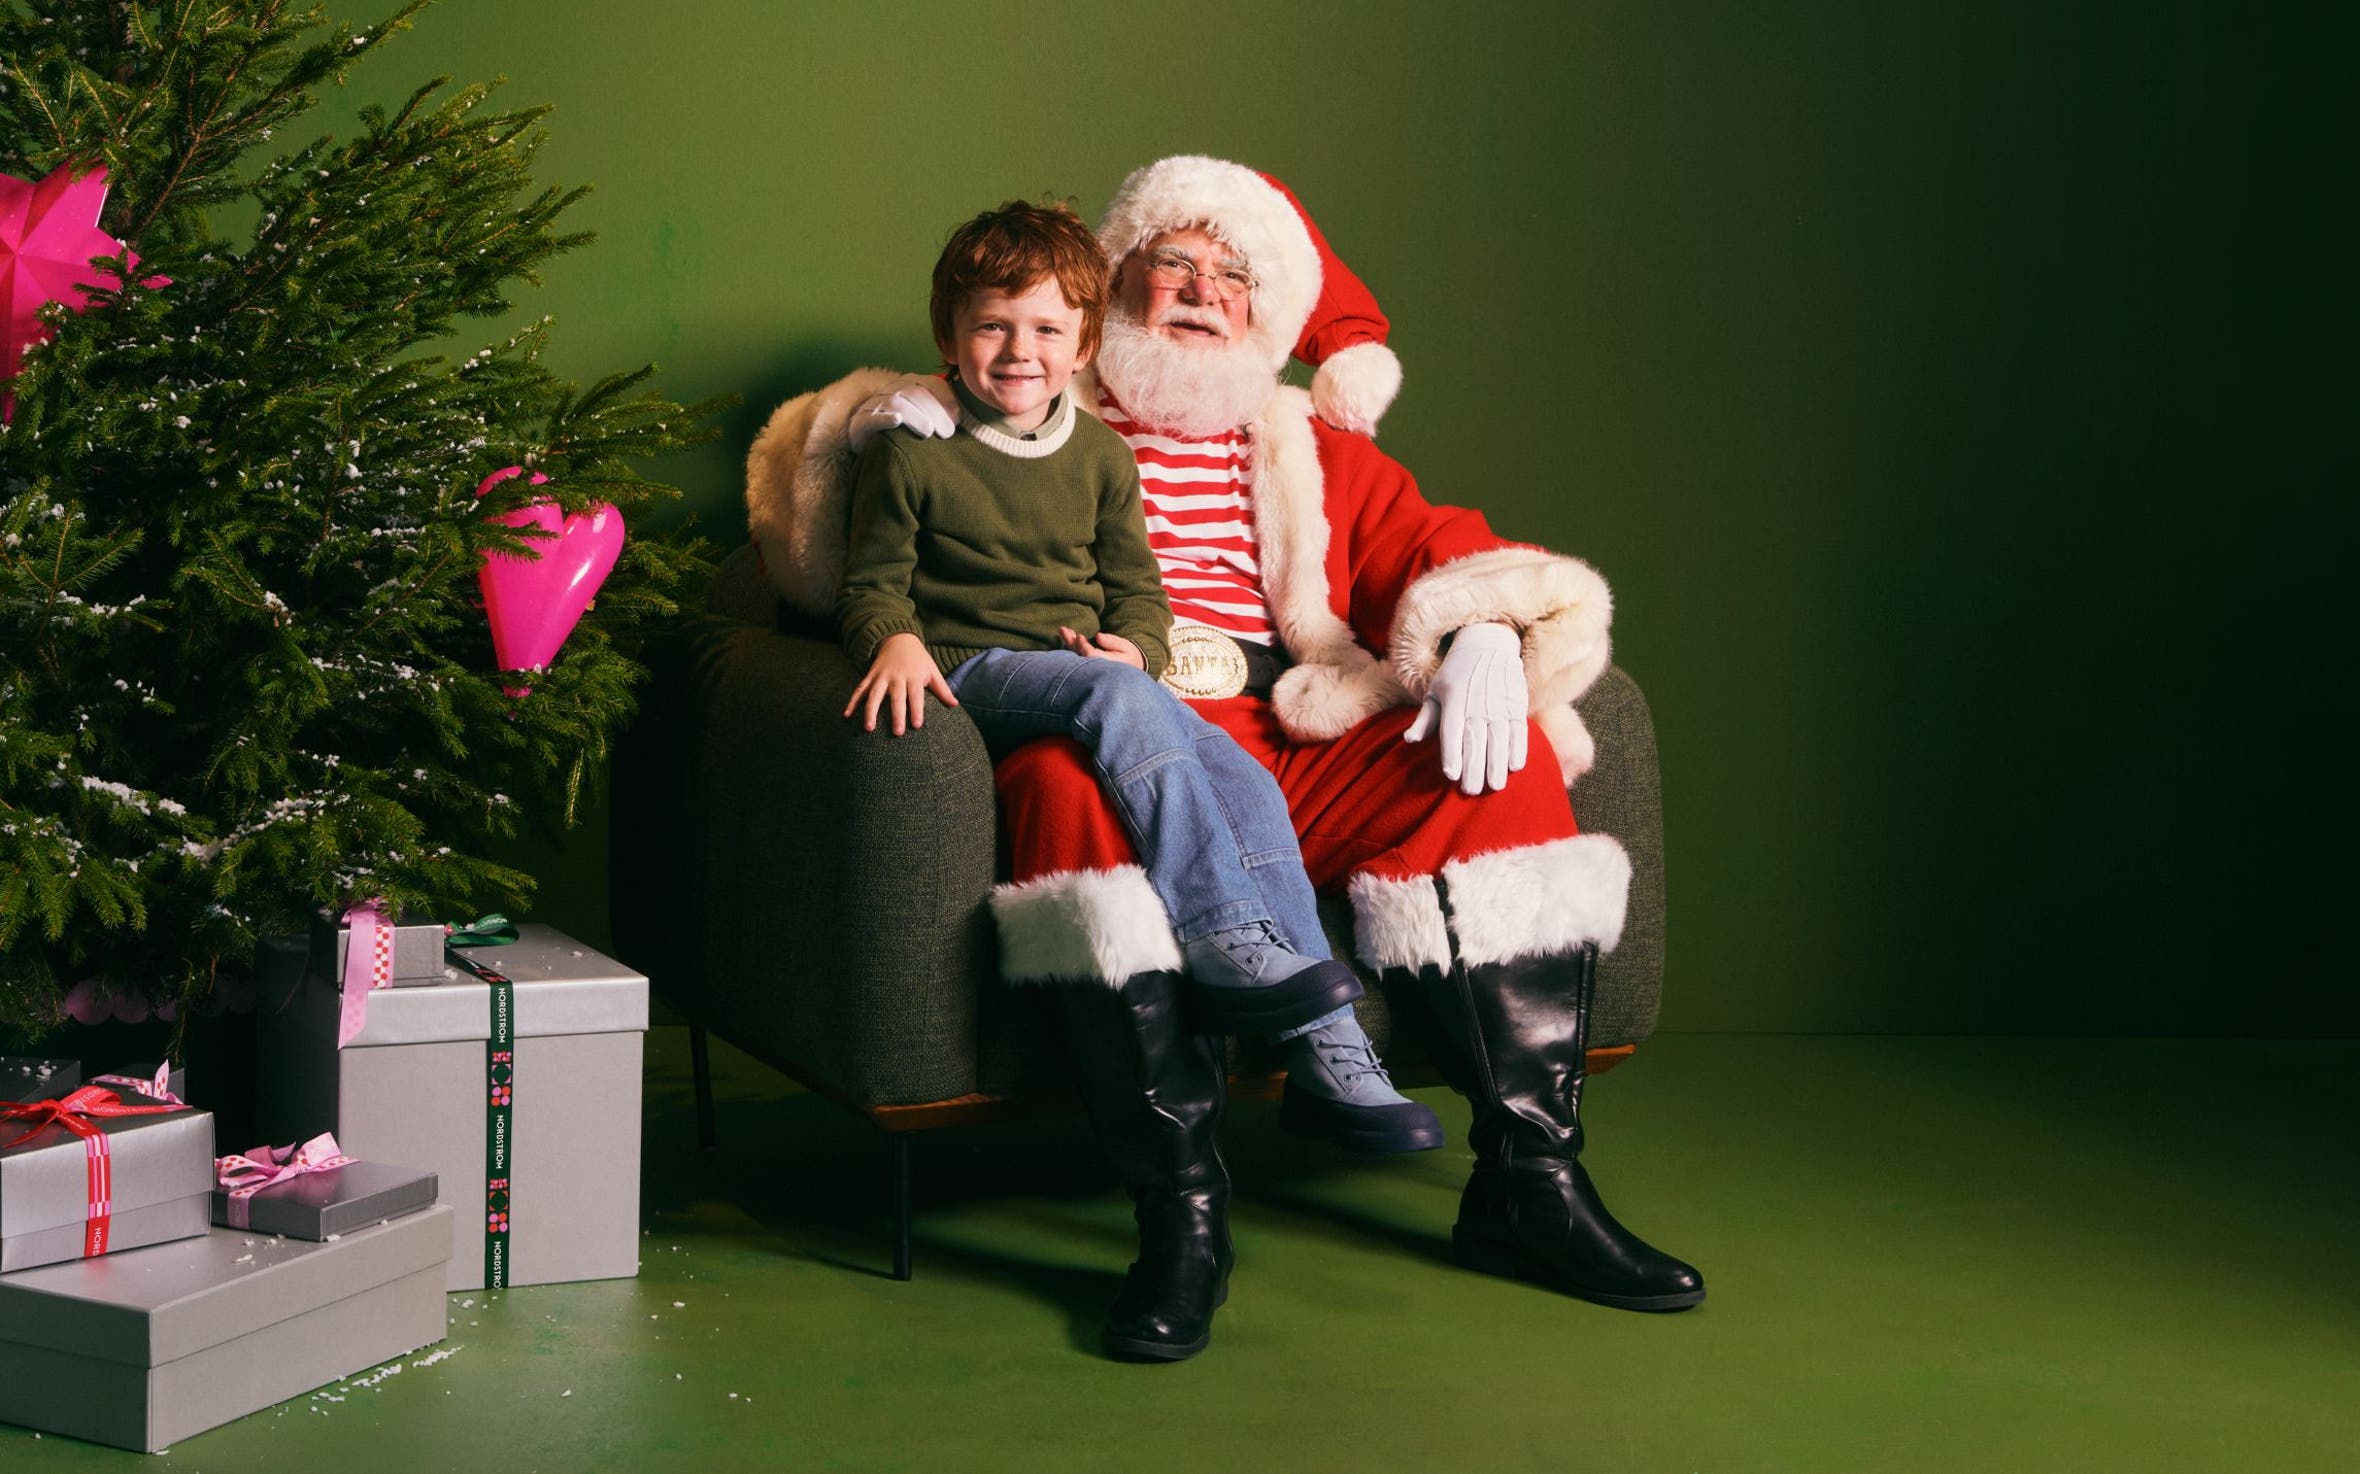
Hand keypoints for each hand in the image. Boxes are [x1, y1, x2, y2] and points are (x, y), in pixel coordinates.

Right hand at [844, 632, 956, 734]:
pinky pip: (859, 689)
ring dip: (870, 711)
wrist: (898, 639)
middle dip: (896, 715)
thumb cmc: (919, 659)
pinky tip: (846, 715)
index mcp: (914, 677)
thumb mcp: (933, 670)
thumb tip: (955, 705)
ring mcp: (881, 677)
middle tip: (897, 733)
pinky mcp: (870, 676)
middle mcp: (896, 677)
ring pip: (874, 695)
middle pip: (896, 698)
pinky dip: (852, 701)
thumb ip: (943, 688)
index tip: (917, 725)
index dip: (916, 710)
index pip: (916, 695)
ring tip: (868, 728)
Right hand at [847, 375, 957, 450]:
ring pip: (896, 402)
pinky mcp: (860, 422)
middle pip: (915, 393)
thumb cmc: (904, 432)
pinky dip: (885, 418)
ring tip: (928, 431)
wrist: (870, 444)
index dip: (945, 398)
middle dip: (934, 411)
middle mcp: (891, 390)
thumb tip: (959, 417)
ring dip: (915, 415)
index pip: (930, 383)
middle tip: (947, 432)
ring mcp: (874, 404)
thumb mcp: (925, 418)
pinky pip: (872, 417)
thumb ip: (942, 413)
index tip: (958, 418)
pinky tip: (898, 421)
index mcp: (909, 384)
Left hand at [1059, 626, 1144, 669]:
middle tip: (1064, 630)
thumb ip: (1113, 642)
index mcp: (1106, 665)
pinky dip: (1072, 645)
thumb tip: (1098, 636)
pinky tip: (1067, 635)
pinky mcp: (1088, 666)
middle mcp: (1096, 668)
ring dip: (1069, 642)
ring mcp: (1091, 668)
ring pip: (1076, 655)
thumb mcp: (1126, 647)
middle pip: (1079, 656)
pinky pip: (1077, 655)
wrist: (1132, 669)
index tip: (1079, 636)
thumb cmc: (1129, 656)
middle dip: (1071, 642)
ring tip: (1063, 630)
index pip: (1090, 656)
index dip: (1083, 646)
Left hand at [1402, 621, 1527, 794]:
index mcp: (1454, 698)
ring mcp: (1499, 703)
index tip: (1451, 775)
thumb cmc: (1456, 673)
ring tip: (1494, 786)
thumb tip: (1409, 741)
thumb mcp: (1436, 690)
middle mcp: (1477, 701)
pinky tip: (1515, 767)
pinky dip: (1518, 748)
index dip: (1452, 753)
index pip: (1452, 729)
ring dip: (1498, 763)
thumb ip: (1425, 718)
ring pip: (1499, 738)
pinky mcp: (1517, 704)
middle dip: (1474, 767)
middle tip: (1470, 791)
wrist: (1489, 644)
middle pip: (1475, 739)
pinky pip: (1519, 729)